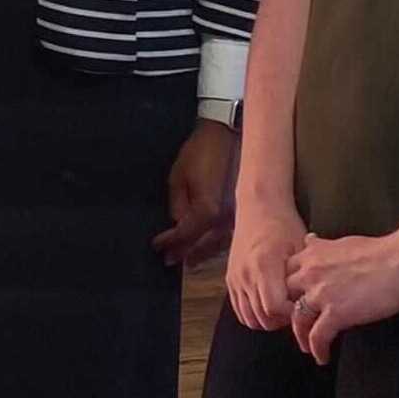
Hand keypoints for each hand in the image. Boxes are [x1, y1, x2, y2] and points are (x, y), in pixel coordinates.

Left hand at [153, 120, 237, 268]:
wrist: (226, 136)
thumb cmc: (199, 153)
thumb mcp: (178, 178)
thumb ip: (178, 206)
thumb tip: (177, 225)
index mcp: (208, 210)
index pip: (185, 235)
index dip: (169, 242)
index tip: (156, 246)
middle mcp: (225, 218)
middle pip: (203, 244)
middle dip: (184, 253)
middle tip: (168, 261)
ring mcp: (236, 216)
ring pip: (218, 243)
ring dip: (201, 253)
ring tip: (187, 261)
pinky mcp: (241, 210)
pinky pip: (227, 234)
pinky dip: (215, 244)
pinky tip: (207, 248)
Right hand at [225, 197, 307, 330]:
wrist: (258, 207)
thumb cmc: (284, 226)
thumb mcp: (300, 249)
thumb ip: (302, 278)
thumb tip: (311, 304)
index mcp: (264, 266)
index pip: (275, 308)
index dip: (292, 313)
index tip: (305, 305)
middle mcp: (246, 276)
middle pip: (263, 318)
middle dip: (282, 320)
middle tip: (297, 309)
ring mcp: (236, 279)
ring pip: (249, 318)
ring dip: (268, 320)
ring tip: (283, 308)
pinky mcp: (230, 280)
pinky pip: (240, 310)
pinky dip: (254, 314)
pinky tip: (269, 305)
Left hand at [285, 229, 398, 364]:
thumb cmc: (379, 251)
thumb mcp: (340, 241)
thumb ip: (320, 246)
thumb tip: (310, 240)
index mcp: (311, 255)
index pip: (284, 274)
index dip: (285, 290)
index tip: (290, 301)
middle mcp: (310, 274)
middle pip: (285, 298)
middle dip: (287, 313)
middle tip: (296, 325)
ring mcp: (321, 294)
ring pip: (298, 320)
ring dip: (301, 336)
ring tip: (306, 346)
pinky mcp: (337, 313)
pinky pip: (318, 336)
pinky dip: (317, 349)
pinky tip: (322, 356)